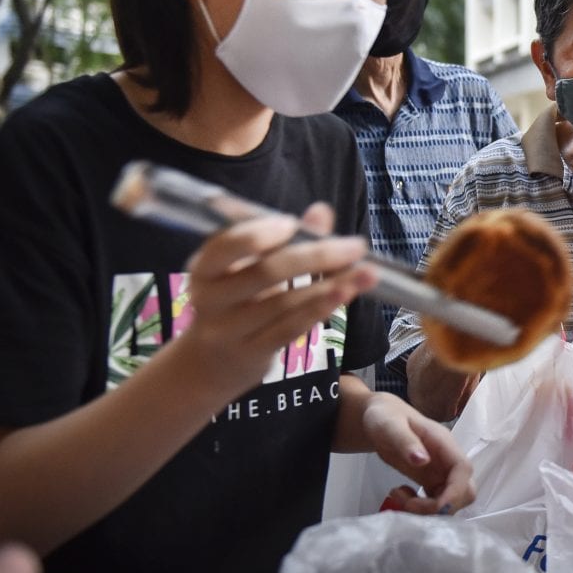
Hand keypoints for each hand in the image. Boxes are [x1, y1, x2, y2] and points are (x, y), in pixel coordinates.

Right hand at [177, 203, 377, 396]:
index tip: (291, 224)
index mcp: (206, 266)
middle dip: (316, 256)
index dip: (256, 235)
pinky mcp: (251, 353)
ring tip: (366, 273)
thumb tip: (322, 212)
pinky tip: (346, 295)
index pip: (223, 247)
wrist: (214, 360)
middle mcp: (211, 298)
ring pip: (283, 303)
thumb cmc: (239, 298)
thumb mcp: (251, 265)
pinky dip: (319, 310)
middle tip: (356, 246)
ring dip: (330, 285)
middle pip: (264, 273)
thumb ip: (285, 238)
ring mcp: (229, 330)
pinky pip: (289, 329)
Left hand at [361, 392, 475, 513]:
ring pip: (451, 501)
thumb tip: (423, 460)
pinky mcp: (432, 482)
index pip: (463, 470)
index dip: (456, 492)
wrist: (381, 420)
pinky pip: (436, 503)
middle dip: (442, 506)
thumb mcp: (389, 426)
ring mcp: (441, 473)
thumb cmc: (385, 418)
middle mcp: (448, 460)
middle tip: (410, 504)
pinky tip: (400, 495)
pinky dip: (421, 508)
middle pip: (465, 491)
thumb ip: (405, 441)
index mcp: (444, 444)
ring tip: (399, 497)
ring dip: (428, 509)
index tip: (436, 506)